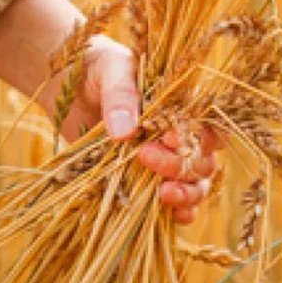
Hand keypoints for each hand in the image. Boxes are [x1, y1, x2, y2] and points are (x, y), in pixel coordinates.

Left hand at [58, 36, 222, 224]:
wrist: (70, 84)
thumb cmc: (99, 68)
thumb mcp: (111, 71)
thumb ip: (121, 98)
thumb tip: (125, 131)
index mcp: (185, 105)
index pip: (212, 126)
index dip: (200, 137)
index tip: (169, 137)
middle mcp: (182, 135)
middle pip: (204, 160)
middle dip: (180, 164)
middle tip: (145, 155)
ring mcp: (166, 160)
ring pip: (197, 184)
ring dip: (186, 193)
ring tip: (163, 193)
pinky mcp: (145, 180)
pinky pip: (177, 204)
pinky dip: (180, 212)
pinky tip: (172, 214)